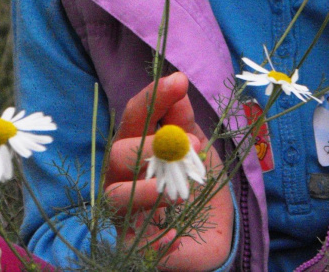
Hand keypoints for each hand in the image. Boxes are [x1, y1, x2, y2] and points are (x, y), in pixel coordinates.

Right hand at [104, 72, 233, 270]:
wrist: (213, 237)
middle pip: (117, 152)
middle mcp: (123, 176)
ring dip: (148, 189)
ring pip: (115, 195)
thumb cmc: (197, 184)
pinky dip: (156, 238)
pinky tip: (176, 233)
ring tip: (180, 192)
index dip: (154, 96)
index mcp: (136, 146)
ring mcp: (124, 212)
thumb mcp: (196, 147)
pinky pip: (131, 243)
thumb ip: (184, 121)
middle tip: (190, 145)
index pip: (136, 115)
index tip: (179, 81)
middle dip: (150, 145)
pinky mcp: (132, 246)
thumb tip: (178, 87)